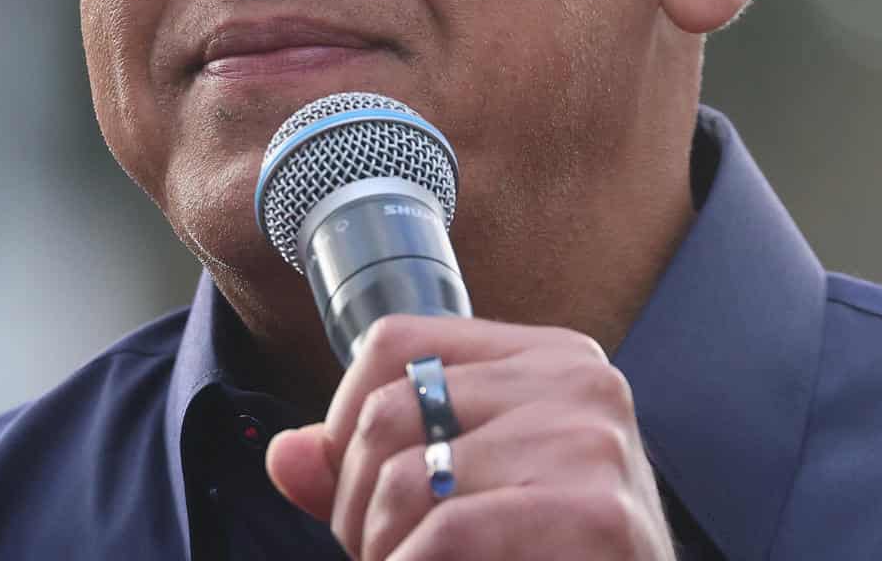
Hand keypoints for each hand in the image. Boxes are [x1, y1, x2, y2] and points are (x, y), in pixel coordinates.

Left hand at [265, 315, 675, 559]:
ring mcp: (592, 442)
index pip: (395, 342)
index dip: (344, 418)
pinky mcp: (598, 513)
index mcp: (548, 357)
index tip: (353, 488)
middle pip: (391, 410)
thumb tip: (284, 456)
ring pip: (408, 479)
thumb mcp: (464, 494)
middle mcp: (578, 380)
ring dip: (382, 549)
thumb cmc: (551, 552)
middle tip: (379, 553)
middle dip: (355, 502)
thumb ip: (375, 470)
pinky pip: (449, 533)